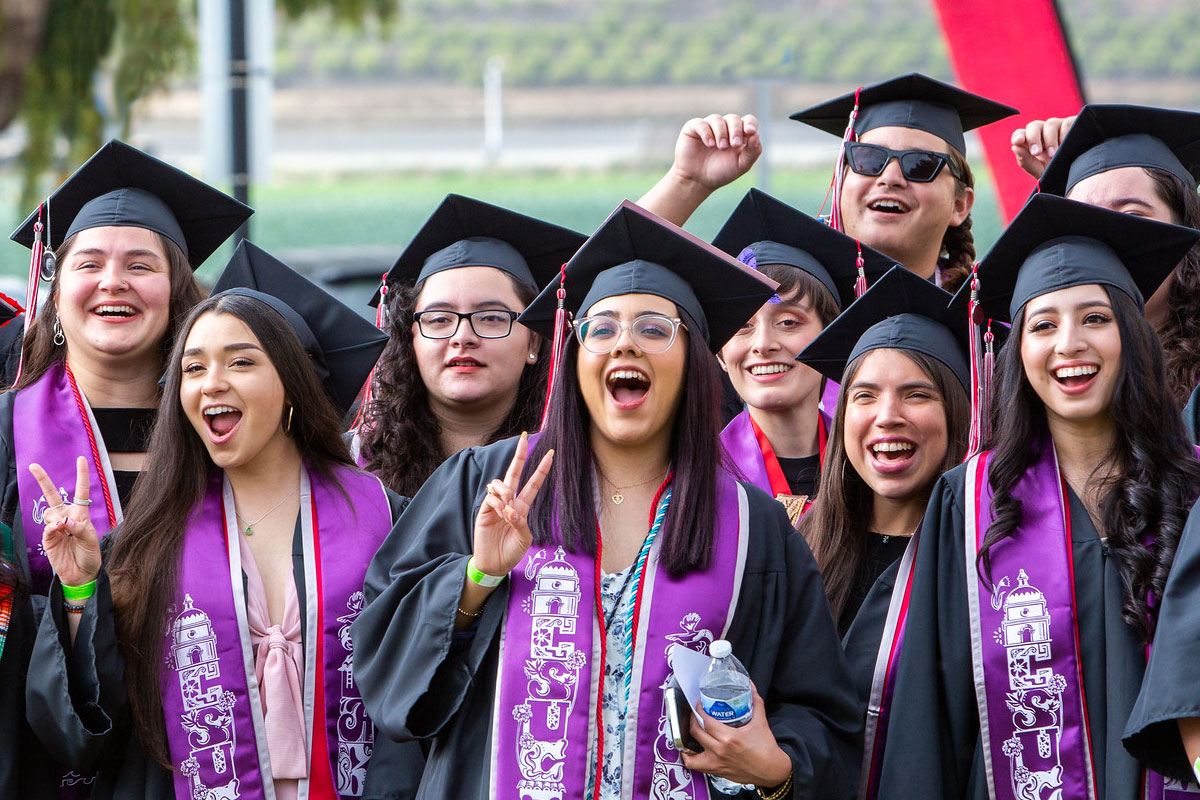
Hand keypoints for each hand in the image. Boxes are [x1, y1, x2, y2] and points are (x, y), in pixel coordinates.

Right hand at [30, 457, 101, 587]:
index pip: (81, 491)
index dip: (81, 475)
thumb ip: (79, 528)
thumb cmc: (90, 554)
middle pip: (52, 495)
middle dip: (43, 480)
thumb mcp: (91, 540)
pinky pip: (47, 527)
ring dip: (57, 518)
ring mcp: (55, 527)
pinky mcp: (48, 538)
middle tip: (33, 466)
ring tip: (66, 530)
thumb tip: (64, 520)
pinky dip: (53, 527)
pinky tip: (59, 530)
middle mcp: (66, 517)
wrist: (82, 573)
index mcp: (81, 514)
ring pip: (50, 512)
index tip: (80, 459)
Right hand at [472, 433, 553, 576]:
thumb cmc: (512, 552)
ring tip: (508, 509)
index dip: (541, 469)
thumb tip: (510, 509)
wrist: (494, 564)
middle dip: (519, 455)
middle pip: (514, 472)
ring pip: (500, 483)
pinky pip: (491, 497)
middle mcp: (510, 502)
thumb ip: (520, 522)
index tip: (551, 454)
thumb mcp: (524, 538)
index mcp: (523, 507)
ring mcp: (496, 504)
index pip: (533, 483)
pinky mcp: (484, 510)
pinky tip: (501, 514)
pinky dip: (498, 504)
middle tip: (523, 437)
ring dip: (506, 491)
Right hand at [670, 113, 762, 191]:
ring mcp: (709, 126)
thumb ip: (753, 151)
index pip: (748, 121)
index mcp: (739, 134)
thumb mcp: (741, 166)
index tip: (750, 131)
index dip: (750, 123)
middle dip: (736, 130)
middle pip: (734, 119)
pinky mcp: (693, 128)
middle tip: (734, 145)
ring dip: (721, 133)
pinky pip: (701, 124)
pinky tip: (709, 144)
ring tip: (721, 147)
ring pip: (717, 119)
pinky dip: (707, 133)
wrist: (698, 181)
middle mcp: (724, 128)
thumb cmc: (721, 173)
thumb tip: (756, 135)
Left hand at [683, 685, 791, 787]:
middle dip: (692, 719)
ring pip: (691, 751)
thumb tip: (750, 686)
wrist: (772, 771)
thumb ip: (755, 702)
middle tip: (695, 712)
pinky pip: (696, 766)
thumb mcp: (761, 722)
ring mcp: (717, 763)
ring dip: (687, 739)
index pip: (705, 720)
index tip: (699, 703)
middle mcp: (720, 751)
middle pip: (696, 731)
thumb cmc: (766, 749)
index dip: (698, 709)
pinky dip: (689, 758)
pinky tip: (690, 750)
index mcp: (730, 738)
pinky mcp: (717, 771)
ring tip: (690, 730)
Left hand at [1010, 115, 1076, 178]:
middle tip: (1036, 152)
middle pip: (1034, 126)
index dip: (1018, 136)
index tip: (1018, 142)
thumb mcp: (1040, 171)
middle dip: (1033, 139)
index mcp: (1032, 142)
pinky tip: (1068, 145)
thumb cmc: (1057, 172)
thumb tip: (1015, 147)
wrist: (1081, 175)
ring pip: (1050, 124)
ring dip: (1050, 140)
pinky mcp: (1074, 124)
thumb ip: (1026, 161)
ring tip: (1053, 155)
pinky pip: (1068, 123)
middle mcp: (1044, 131)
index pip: (1020, 134)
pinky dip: (1066, 133)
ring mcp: (1059, 126)